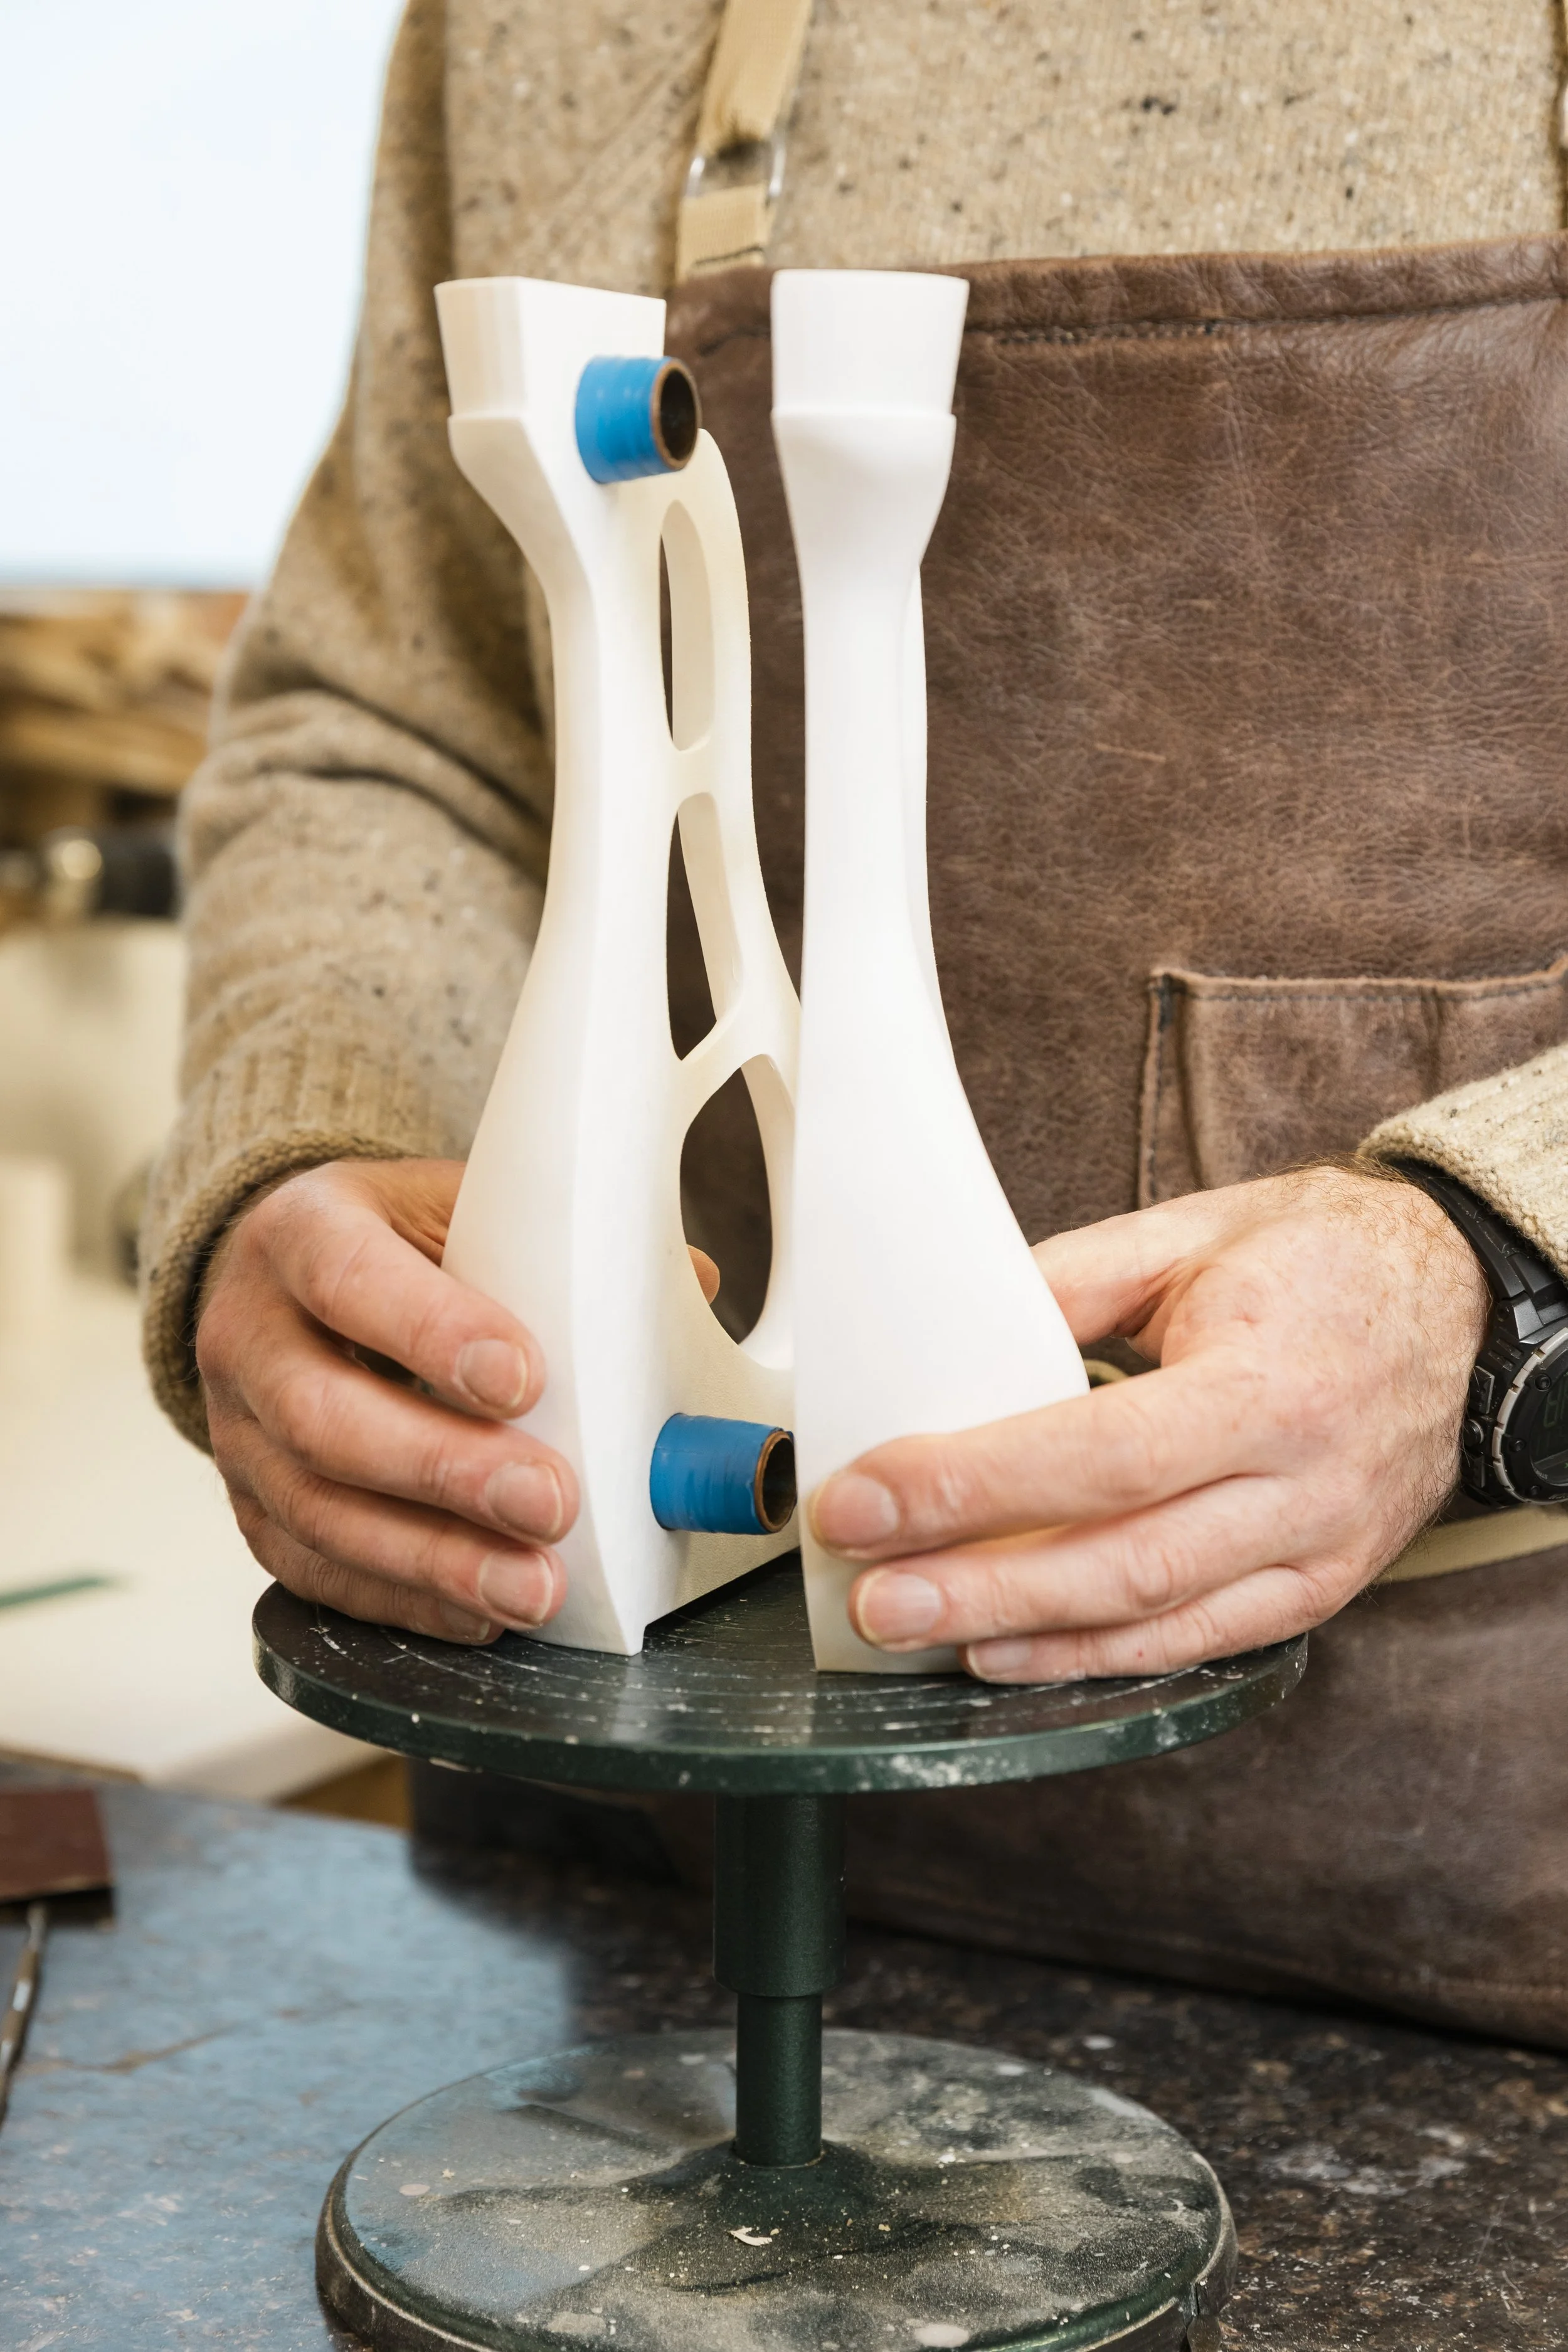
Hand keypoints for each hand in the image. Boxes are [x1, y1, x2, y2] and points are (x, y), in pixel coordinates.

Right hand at [197, 1156, 718, 1642]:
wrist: (287, 1280)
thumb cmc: (393, 1245)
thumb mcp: (457, 1206)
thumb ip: (552, 1246)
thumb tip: (698, 1281)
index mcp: (299, 1232)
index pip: (349, 1279)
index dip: (431, 1332)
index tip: (524, 1378)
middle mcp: (249, 1334)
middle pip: (322, 1416)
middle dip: (443, 1470)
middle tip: (550, 1501)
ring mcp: (237, 1433)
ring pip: (316, 1513)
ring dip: (433, 1560)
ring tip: (533, 1585)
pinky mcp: (252, 1510)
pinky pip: (315, 1573)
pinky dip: (403, 1601)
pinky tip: (480, 1611)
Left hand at [810, 1164, 1489, 1681]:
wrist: (1456, 1302)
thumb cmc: (1319, 1260)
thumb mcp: (1189, 1233)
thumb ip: (1066, 1282)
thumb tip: (945, 1335)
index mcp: (1267, 1378)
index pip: (1098, 1451)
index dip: (973, 1486)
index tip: (865, 1497)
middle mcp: (1303, 1478)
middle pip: (1118, 1556)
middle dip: (976, 1583)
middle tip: (869, 1594)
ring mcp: (1320, 1547)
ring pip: (1153, 1616)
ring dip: (1020, 1633)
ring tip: (915, 1627)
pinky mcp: (1320, 1588)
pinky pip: (1196, 1642)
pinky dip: (1094, 1655)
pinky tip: (1009, 1650)